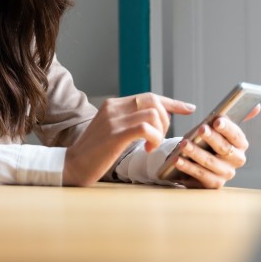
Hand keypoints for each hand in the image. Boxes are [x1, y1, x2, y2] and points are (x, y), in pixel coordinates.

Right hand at [63, 93, 196, 186]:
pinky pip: (146, 128)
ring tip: (150, 146)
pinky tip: (147, 150)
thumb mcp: (110, 131)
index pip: (148, 96)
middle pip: (153, 100)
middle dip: (165, 120)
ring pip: (153, 113)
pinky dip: (154, 139)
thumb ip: (127, 122)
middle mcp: (114, 107)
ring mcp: (114, 120)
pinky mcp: (116, 134)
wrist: (72, 165)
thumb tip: (151, 123)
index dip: (172, 102)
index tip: (188, 108)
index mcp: (113, 105)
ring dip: (159, 131)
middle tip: (158, 138)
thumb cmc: (94, 153)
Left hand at [170, 105, 259, 188]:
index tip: (216, 121)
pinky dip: (187, 167)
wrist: (197, 162)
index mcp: (240, 145)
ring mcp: (226, 174)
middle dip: (211, 138)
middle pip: (224, 149)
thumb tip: (257, 106)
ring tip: (183, 144)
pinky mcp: (213, 184)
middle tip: (200, 129)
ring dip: (196, 153)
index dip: (227, 128)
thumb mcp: (217, 130)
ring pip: (210, 162)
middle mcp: (236, 160)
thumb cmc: (206, 141)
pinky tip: (177, 159)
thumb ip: (231, 119)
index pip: (236, 135)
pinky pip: (200, 175)